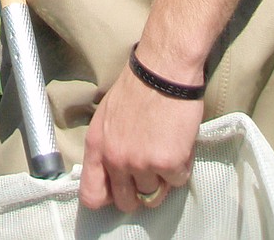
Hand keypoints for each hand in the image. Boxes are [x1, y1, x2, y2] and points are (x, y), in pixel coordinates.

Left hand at [79, 62, 199, 211]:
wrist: (164, 69)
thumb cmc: (139, 86)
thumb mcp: (108, 116)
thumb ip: (107, 146)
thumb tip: (112, 174)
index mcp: (97, 146)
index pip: (91, 195)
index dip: (108, 198)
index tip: (121, 190)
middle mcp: (116, 159)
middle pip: (126, 203)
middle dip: (139, 192)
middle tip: (151, 171)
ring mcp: (141, 164)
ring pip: (154, 195)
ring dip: (162, 179)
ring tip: (166, 149)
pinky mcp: (168, 164)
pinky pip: (177, 182)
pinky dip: (181, 167)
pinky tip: (180, 143)